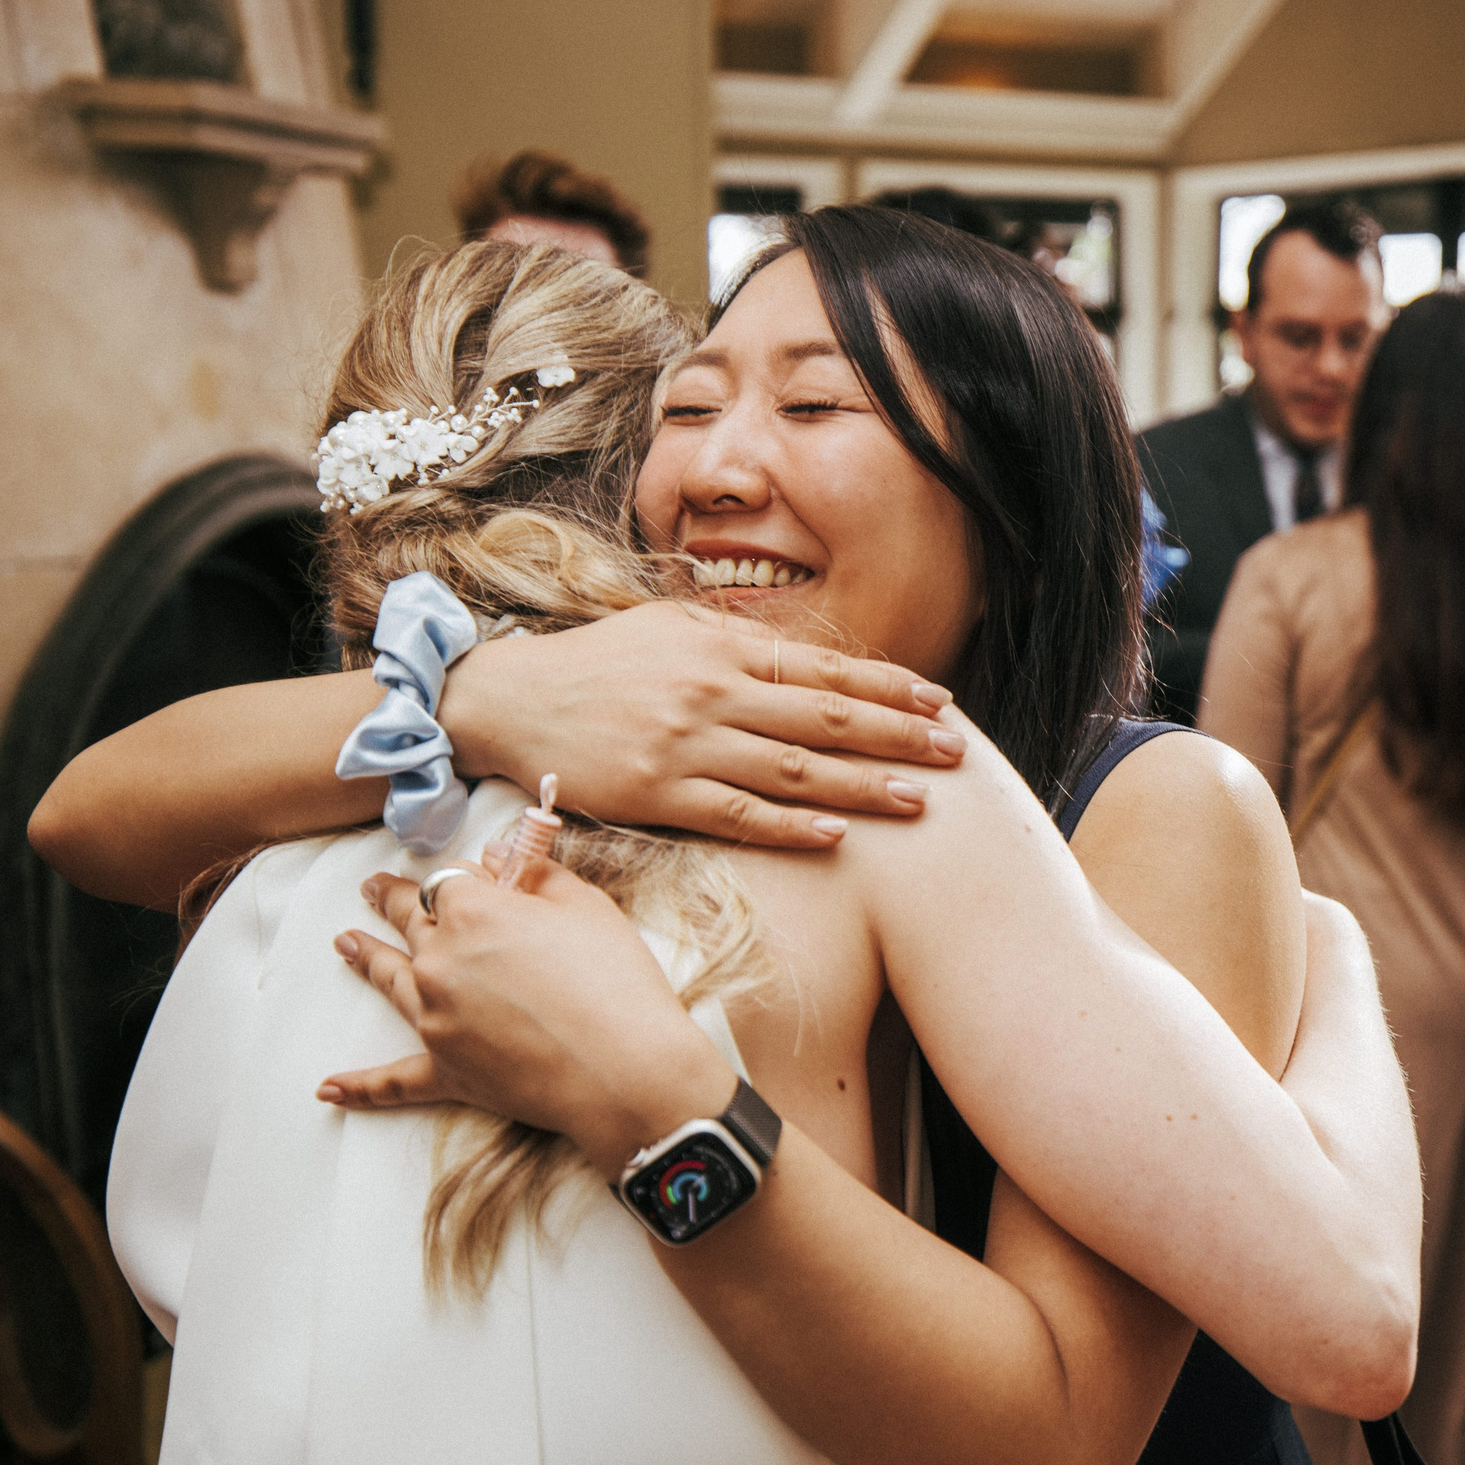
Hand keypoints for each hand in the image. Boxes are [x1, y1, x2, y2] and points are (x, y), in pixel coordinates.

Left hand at [320, 855, 735, 1168]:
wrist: (625, 1071)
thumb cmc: (616, 982)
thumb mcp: (587, 908)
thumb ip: (538, 874)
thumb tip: (497, 853)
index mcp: (473, 911)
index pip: (454, 881)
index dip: (468, 879)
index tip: (477, 876)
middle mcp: (440, 960)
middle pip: (409, 921)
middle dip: (390, 901)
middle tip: (372, 889)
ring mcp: (436, 1018)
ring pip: (390, 980)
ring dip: (364, 959)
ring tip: (343, 944)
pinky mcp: (447, 1071)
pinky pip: (394, 1080)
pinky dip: (360, 1087)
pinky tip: (328, 1089)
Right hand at [439, 600, 963, 848]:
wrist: (510, 701)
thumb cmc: (598, 665)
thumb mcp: (670, 629)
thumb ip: (739, 642)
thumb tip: (809, 658)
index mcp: (720, 648)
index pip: (824, 668)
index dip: (888, 686)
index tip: (939, 701)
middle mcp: (711, 693)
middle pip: (825, 718)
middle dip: (898, 735)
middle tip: (954, 753)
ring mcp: (686, 747)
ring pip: (793, 770)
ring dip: (861, 787)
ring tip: (917, 800)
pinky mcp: (657, 795)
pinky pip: (738, 815)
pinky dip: (790, 826)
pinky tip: (835, 836)